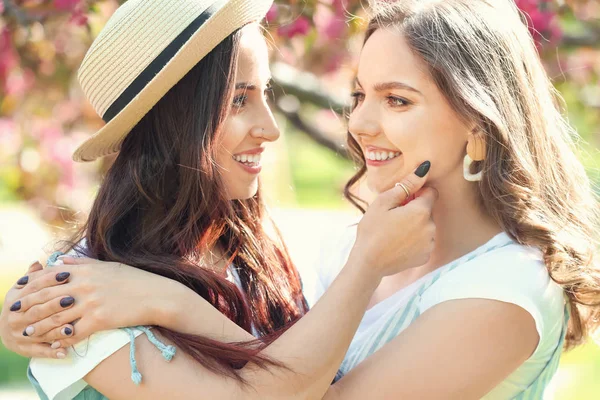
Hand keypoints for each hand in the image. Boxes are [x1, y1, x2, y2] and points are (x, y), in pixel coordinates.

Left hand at [0, 257, 182, 357]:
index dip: (31, 284)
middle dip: (28, 306)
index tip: (19, 291)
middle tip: (15, 314)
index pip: (49, 276)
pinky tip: (54, 345)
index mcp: (85, 270)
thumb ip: (81, 263)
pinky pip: (74, 333)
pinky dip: (61, 340)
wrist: (156, 295)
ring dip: (39, 327)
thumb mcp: (107, 265)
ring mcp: (91, 303)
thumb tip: (60, 260)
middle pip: (47, 297)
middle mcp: (84, 285)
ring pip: (56, 318)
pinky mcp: (99, 320)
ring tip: (29, 332)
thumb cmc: (134, 279)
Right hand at [0, 261, 71, 357]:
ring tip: (71, 328)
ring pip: (39, 332)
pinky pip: (39, 351)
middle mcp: (16, 318)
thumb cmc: (21, 305)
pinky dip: (51, 352)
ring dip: (56, 331)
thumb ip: (32, 277)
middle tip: (72, 300)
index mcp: (16, 300)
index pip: (33, 288)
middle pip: (37, 311)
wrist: (6, 331)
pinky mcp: (25, 349)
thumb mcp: (21, 291)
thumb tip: (38, 262)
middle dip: (54, 305)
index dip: (49, 280)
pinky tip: (65, 352)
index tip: (67, 274)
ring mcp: (20, 334)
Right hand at [351, 161, 436, 278]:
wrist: (368, 263)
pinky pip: (423, 242)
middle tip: (393, 217)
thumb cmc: (372, 230)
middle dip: (414, 210)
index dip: (417, 192)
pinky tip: (398, 244)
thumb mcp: (383, 202)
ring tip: (394, 232)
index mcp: (421, 211)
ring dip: (415, 226)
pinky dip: (414, 241)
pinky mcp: (425, 256)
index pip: (430, 192)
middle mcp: (431, 227)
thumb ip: (407, 185)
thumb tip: (425, 169)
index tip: (402, 198)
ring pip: (425, 227)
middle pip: (427, 211)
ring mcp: (429, 244)